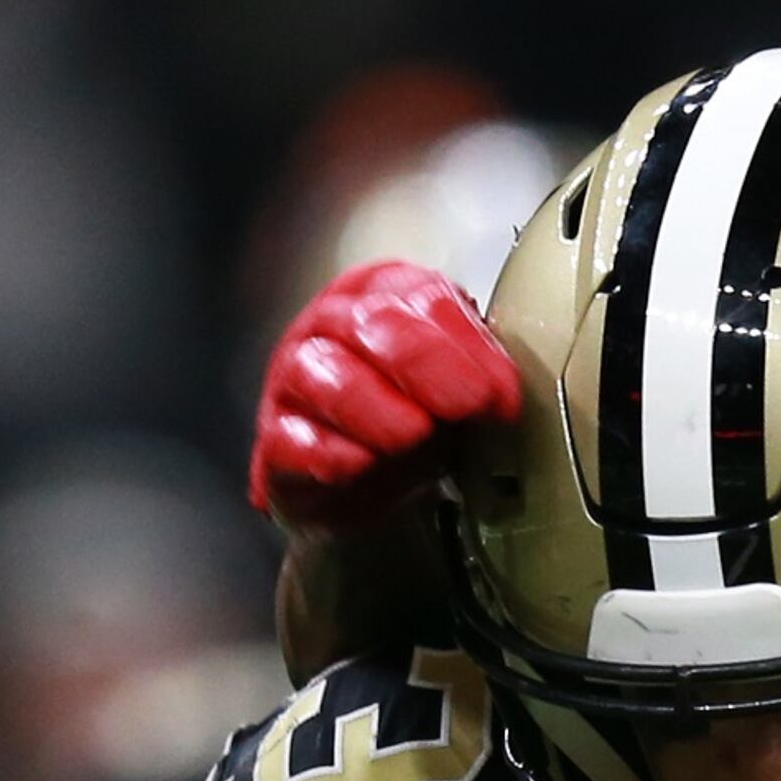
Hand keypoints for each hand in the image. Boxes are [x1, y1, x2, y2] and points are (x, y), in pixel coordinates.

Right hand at [249, 259, 516, 529]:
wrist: (369, 486)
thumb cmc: (415, 419)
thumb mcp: (458, 387)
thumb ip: (481, 375)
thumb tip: (504, 392)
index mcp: (384, 295)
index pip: (423, 296)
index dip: (467, 343)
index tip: (500, 393)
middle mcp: (334, 325)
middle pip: (372, 322)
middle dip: (426, 363)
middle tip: (465, 405)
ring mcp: (296, 378)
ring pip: (326, 374)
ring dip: (377, 407)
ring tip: (414, 436)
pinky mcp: (276, 439)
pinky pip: (292, 438)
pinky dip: (329, 452)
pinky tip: (360, 464)